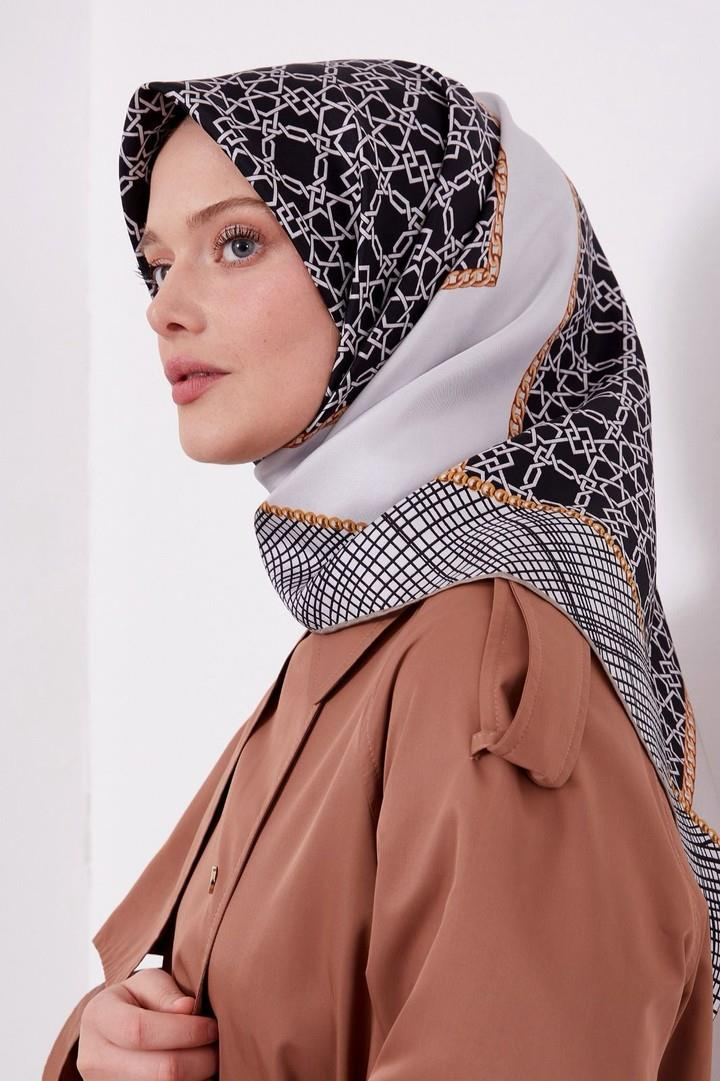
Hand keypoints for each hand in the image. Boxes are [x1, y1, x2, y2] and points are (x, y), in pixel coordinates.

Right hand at [76, 968, 218, 1079]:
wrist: (112, 1031)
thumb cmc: (137, 1001)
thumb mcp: (147, 983)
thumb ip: (166, 992)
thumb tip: (188, 1008)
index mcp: (99, 1017)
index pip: (141, 1031)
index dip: (185, 1031)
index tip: (212, 1026)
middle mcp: (93, 1058)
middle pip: (159, 1072)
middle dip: (200, 1060)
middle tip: (218, 1045)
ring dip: (197, 1077)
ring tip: (208, 1058)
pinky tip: (195, 1072)